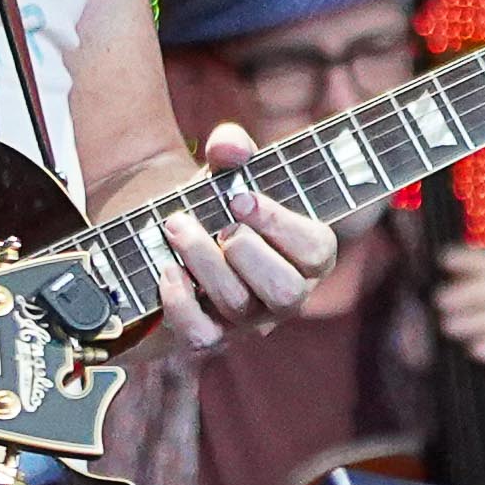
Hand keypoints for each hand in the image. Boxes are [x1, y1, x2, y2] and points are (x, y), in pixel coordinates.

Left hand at [137, 122, 333, 349]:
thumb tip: (228, 148)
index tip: (240, 198)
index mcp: (306, 255)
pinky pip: (202, 334)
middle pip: (285, 290)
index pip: (317, 250)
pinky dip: (180, 301)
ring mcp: (249, 321)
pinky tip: (168, 269)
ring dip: (204, 261)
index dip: (280, 224)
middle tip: (219, 224)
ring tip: (178, 227)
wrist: (172, 238)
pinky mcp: (210, 336)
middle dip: (246, 251)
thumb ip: (232, 148)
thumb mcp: (226, 172)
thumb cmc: (216, 205)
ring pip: (238, 304)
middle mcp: (285, 295)